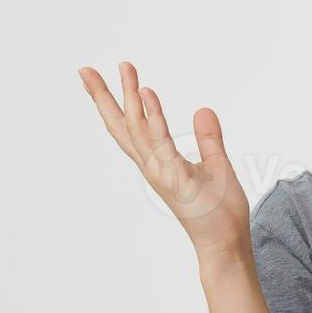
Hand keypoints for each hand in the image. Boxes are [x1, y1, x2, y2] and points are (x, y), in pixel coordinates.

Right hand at [78, 62, 249, 259]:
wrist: (226, 244)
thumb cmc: (220, 211)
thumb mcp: (217, 165)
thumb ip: (208, 138)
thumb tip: (202, 110)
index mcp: (159, 162)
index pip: (132, 128)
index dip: (119, 102)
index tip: (110, 74)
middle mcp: (153, 166)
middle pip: (121, 126)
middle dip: (103, 97)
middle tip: (84, 69)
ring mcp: (162, 173)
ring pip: (138, 129)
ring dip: (129, 98)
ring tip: (125, 68)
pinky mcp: (176, 179)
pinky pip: (161, 143)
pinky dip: (153, 119)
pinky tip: (148, 95)